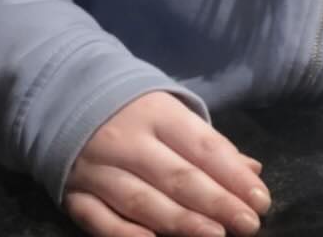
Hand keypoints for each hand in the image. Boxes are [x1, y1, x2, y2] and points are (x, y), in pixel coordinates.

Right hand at [63, 91, 271, 236]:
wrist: (63, 98)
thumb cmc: (133, 110)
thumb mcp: (172, 113)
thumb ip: (210, 144)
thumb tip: (252, 172)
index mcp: (157, 113)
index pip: (203, 147)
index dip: (233, 176)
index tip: (260, 200)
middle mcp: (127, 141)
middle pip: (177, 177)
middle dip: (217, 202)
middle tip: (248, 224)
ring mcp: (97, 170)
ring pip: (142, 201)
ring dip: (181, 222)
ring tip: (216, 235)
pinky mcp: (74, 194)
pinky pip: (100, 220)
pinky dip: (127, 234)